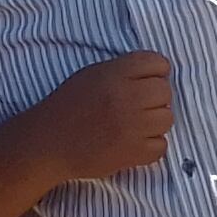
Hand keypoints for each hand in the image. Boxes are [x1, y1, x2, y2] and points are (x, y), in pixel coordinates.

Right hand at [33, 51, 175, 181]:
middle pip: (165, 91)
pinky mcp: (133, 152)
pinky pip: (161, 146)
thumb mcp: (92, 74)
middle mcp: (127, 97)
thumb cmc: (68, 106)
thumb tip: (156, 76)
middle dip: (154, 98)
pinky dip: (151, 146)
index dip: (154, 72)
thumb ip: (123, 70)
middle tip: (137, 106)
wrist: (48, 143)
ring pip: (167, 118)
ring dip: (154, 122)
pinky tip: (133, 142)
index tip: (143, 82)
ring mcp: (132, 126)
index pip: (158, 63)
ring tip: (134, 125)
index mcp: (115, 74)